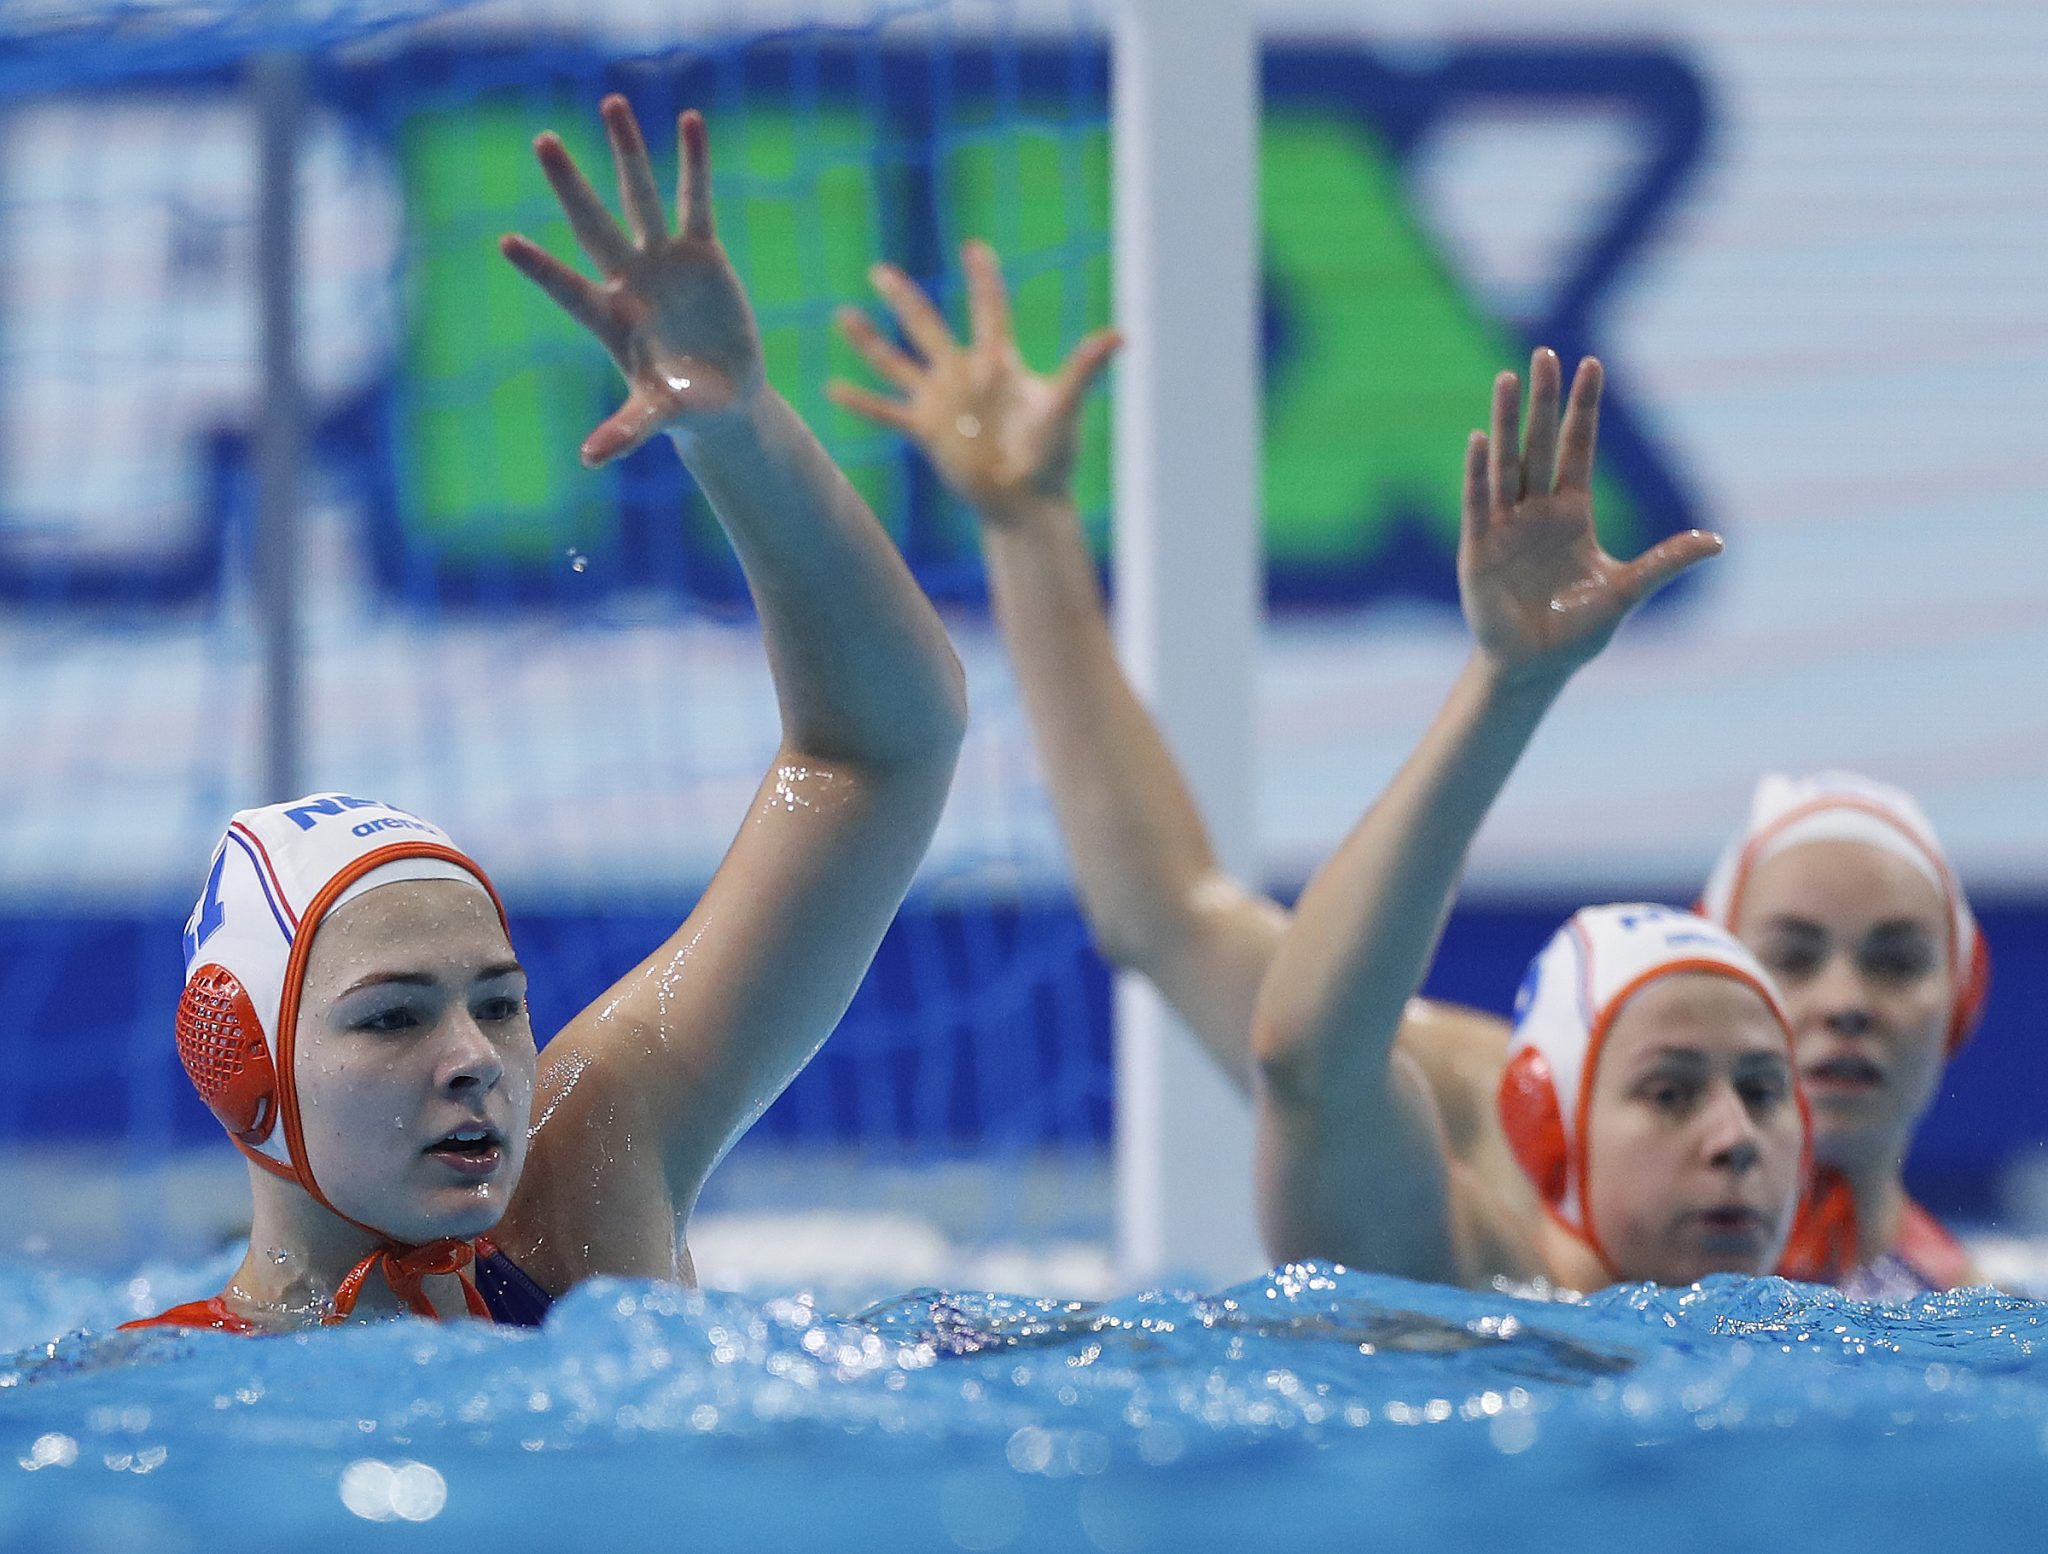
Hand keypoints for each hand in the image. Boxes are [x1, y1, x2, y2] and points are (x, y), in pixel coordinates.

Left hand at [500, 95, 763, 467]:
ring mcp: (662, 260)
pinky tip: (690, 121)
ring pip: (639, 197)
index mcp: (609, 318)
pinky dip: (693, 163)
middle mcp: (628, 279)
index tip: (505, 243)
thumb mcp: (657, 416)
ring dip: (627, 152)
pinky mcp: (700, 251)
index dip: (541, 270)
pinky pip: (694, 200)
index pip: (567, 289)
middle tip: (542, 142)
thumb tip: (591, 460)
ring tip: (612, 102)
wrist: (722, 394)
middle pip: (594, 224)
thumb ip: (626, 431)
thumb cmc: (682, 407)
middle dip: (571, 186)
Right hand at [828, 240, 1118, 522]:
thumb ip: (1083, 370)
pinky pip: (887, 412)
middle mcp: (964, 375)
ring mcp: (942, 402)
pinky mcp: (927, 432)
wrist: (1026, 500)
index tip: (973, 247)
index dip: (982, 279)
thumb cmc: (1052, 456)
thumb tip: (1117, 336)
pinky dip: (862, 403)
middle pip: (927, 327)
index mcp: (998, 363)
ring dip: (870, 342)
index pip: (988, 311)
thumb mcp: (1064, 409)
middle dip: (904, 299)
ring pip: (897, 363)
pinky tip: (833, 389)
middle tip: (880, 271)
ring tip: (843, 316)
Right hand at [1459, 349, 1720, 680]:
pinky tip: (1481, 439)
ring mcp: (1505, 526)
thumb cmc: (1578, 630)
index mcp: (1572, 513)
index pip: (1578, 448)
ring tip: (1508, 379)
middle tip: (1545, 353)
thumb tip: (1717, 542)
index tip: (1594, 363)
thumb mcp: (1627, 591)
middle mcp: (1537, 510)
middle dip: (1544, 400)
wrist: (1535, 667)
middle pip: (1540, 443)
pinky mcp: (1478, 548)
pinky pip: (1478, 502)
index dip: (1585, 408)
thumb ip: (1665, 563)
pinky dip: (1478, 472)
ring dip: (1507, 421)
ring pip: (1507, 462)